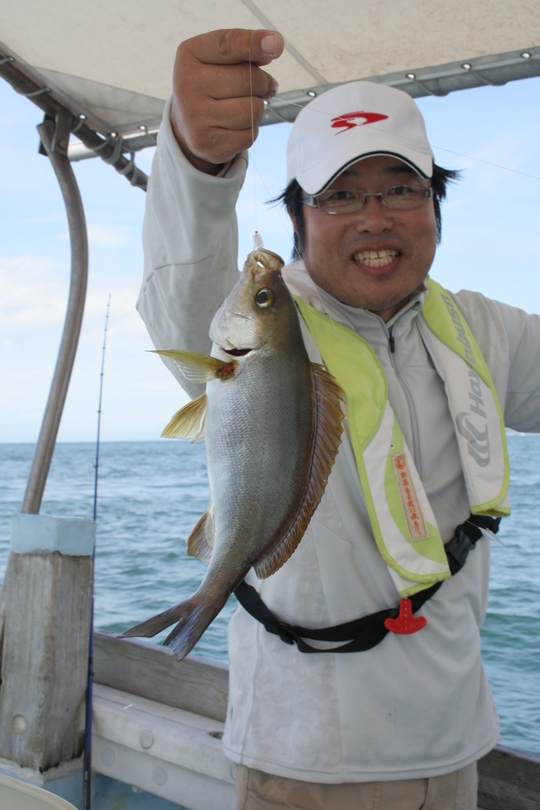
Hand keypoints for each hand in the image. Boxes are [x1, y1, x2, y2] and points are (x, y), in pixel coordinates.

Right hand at [171, 28, 283, 173]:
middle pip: (248, 81)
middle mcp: (187, 85)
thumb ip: (243, 49)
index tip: (277, 44)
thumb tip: (272, 46)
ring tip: (244, 106)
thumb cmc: (210, 84)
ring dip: (257, 108)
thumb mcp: (218, 59)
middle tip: (262, 87)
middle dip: (263, 84)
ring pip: (252, 110)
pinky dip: (250, 130)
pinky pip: (249, 135)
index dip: (254, 44)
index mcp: (190, 56)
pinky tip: (236, 126)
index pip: (227, 45)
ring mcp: (195, 117)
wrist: (187, 124)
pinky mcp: (208, 144)